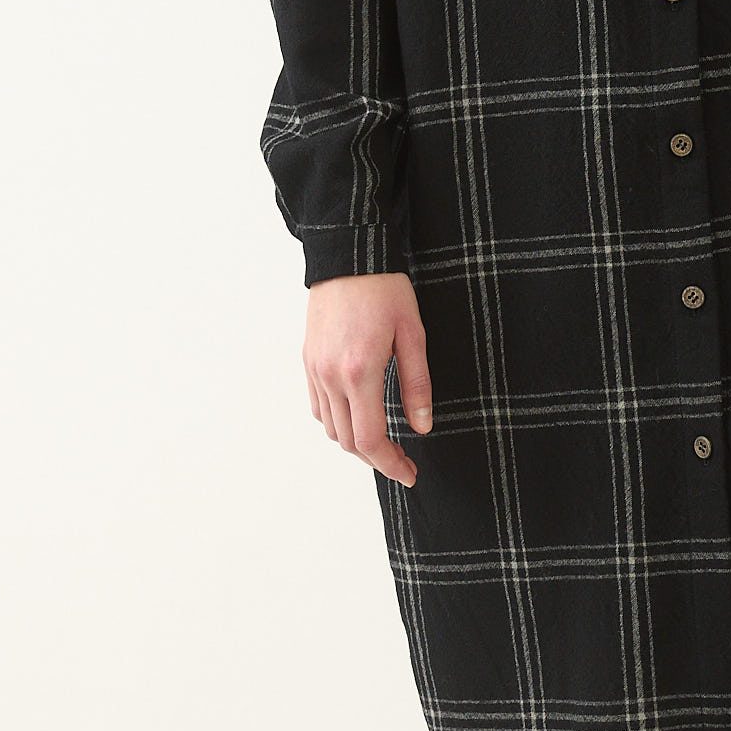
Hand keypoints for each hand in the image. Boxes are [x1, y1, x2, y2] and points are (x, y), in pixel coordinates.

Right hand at [303, 271, 432, 486]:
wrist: (349, 256)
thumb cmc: (385, 289)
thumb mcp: (413, 335)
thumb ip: (417, 385)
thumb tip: (422, 427)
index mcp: (360, 372)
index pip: (371, 438)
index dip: (391, 464)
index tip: (410, 474)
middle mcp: (331, 376)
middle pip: (348, 441)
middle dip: (376, 459)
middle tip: (403, 462)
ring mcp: (315, 369)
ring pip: (330, 428)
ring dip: (355, 443)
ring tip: (384, 442)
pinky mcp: (309, 360)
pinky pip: (318, 407)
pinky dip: (337, 422)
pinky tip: (358, 416)